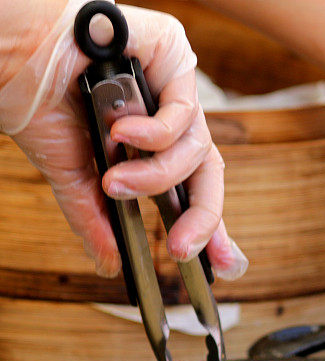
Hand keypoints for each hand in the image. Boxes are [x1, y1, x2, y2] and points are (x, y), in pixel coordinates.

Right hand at [0, 0, 247, 279]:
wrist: (10, 55)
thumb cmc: (40, 100)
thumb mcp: (73, 174)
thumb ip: (96, 217)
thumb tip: (110, 264)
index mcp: (153, 143)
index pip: (195, 189)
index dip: (213, 226)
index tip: (226, 266)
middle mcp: (170, 115)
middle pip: (209, 174)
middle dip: (203, 218)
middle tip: (181, 249)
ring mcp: (175, 86)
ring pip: (198, 149)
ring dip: (156, 176)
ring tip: (115, 181)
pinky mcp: (174, 53)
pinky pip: (185, 110)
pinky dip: (156, 133)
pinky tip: (122, 133)